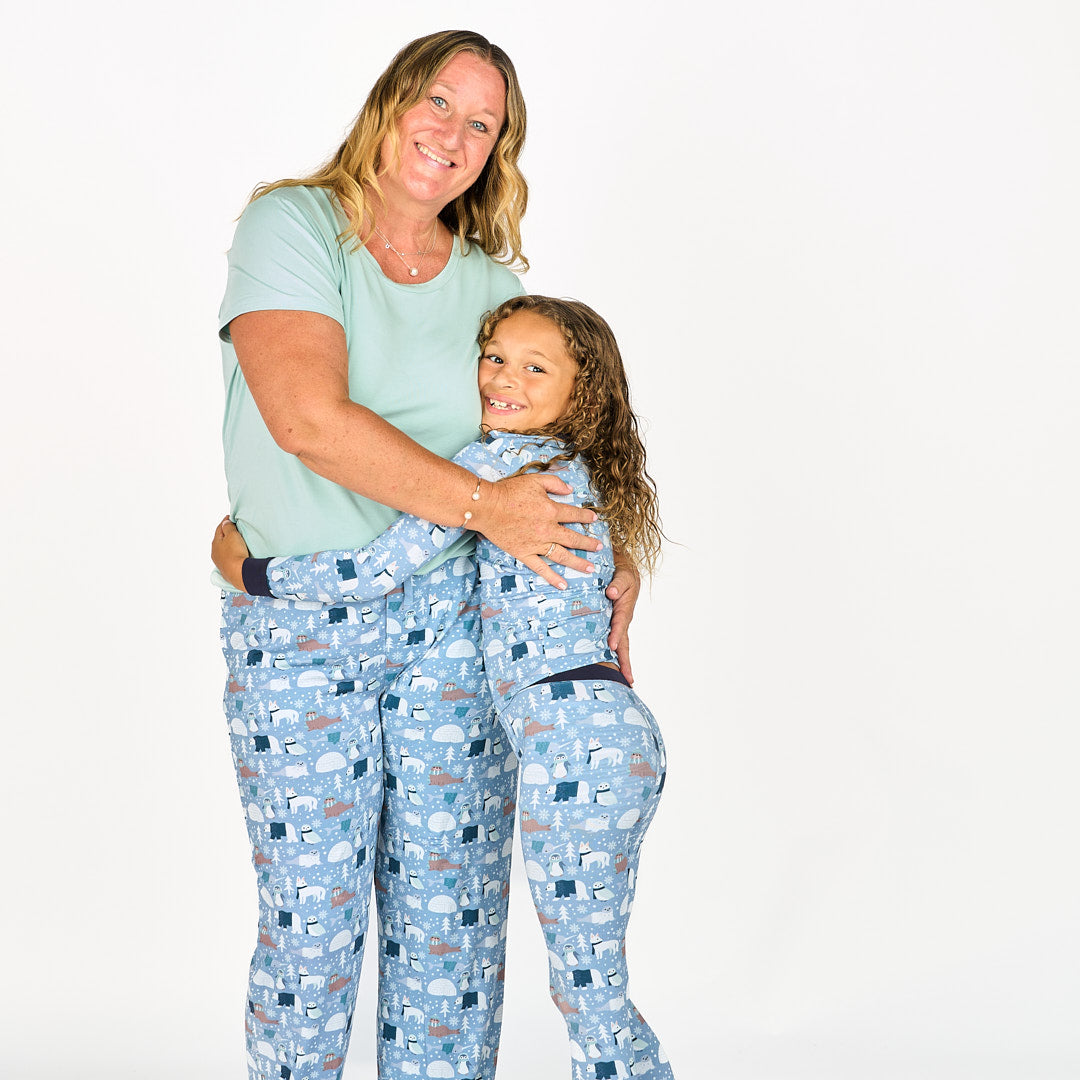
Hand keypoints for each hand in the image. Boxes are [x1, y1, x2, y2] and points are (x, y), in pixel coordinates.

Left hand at [212, 517, 250, 591]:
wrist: (239, 573)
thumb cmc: (235, 553)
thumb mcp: (232, 535)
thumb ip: (228, 527)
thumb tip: (225, 522)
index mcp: (215, 542)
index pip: (219, 528)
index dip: (225, 522)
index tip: (229, 517)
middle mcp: (215, 552)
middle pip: (219, 539)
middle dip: (225, 533)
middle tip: (232, 528)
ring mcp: (219, 562)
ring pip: (222, 549)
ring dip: (227, 544)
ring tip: (233, 542)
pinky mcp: (226, 569)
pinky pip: (227, 558)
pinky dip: (230, 553)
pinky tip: (233, 554)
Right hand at [471, 472, 601, 589]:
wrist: (487, 506)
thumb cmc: (509, 491)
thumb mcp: (535, 480)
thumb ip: (555, 484)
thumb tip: (570, 489)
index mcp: (551, 511)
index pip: (574, 515)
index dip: (586, 517)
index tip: (594, 520)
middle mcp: (547, 530)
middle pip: (573, 539)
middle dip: (588, 544)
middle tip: (599, 548)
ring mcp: (536, 544)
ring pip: (562, 556)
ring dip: (578, 563)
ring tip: (590, 569)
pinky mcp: (524, 553)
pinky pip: (541, 568)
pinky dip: (552, 577)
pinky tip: (563, 585)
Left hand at [606, 557, 640, 684]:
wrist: (624, 574)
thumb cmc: (623, 575)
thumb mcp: (622, 576)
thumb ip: (617, 584)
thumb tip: (610, 592)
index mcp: (624, 610)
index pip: (619, 624)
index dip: (616, 634)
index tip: (611, 645)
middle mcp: (622, 621)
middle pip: (623, 643)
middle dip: (625, 661)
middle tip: (627, 679)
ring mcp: (617, 625)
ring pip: (619, 645)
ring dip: (620, 662)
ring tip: (622, 680)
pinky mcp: (612, 626)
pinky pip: (611, 641)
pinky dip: (611, 654)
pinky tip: (607, 667)